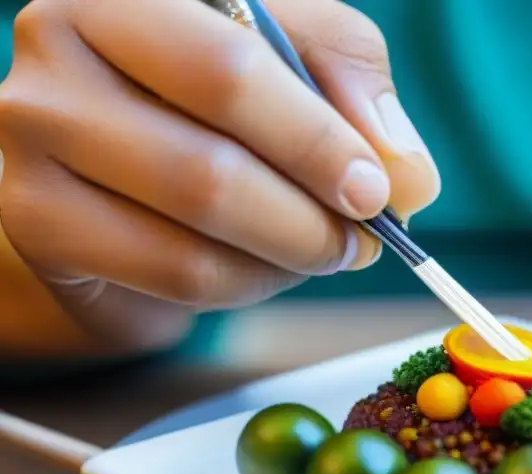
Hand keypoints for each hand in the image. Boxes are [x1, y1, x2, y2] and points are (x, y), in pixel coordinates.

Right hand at [0, 0, 439, 350]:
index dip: (317, 142)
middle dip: (310, 218)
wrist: (123, 169)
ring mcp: (34, 133)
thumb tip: (405, 175)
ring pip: (195, 228)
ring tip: (323, 251)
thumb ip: (356, 94)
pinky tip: (265, 268)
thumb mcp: (298, 65)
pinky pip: (176, 273)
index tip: (376, 192)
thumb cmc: (217, 104)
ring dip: (287, 254)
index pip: (232, 71)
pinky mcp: (37, 218)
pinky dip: (247, 283)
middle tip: (363, 240)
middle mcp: (58, 42)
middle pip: (212, 163)